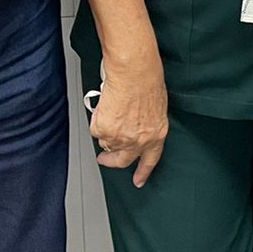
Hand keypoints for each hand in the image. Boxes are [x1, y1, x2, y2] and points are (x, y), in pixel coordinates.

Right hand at [89, 68, 169, 187]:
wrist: (133, 71)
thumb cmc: (147, 81)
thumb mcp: (156, 106)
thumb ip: (146, 123)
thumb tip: (137, 126)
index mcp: (157, 134)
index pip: (151, 160)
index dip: (143, 172)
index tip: (138, 180)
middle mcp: (138, 140)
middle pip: (122, 160)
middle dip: (112, 162)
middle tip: (104, 159)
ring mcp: (120, 137)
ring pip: (106, 143)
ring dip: (105, 132)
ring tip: (109, 113)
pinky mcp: (104, 130)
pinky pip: (96, 129)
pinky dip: (97, 119)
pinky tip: (105, 106)